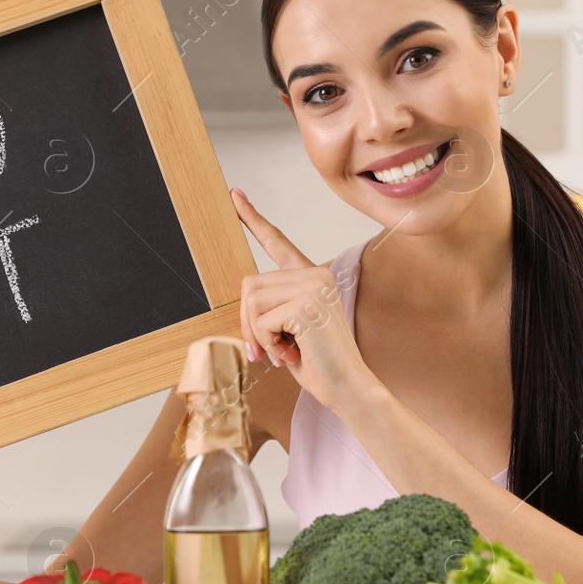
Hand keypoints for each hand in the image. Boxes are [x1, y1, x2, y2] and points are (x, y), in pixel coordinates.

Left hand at [230, 189, 377, 409]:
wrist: (348, 387)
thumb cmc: (318, 363)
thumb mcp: (289, 330)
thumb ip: (270, 309)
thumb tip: (243, 304)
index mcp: (311, 277)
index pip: (278, 242)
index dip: (253, 219)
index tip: (234, 195)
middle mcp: (314, 275)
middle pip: (250, 284)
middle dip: (248, 324)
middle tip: (264, 351)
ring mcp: (312, 287)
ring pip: (252, 301)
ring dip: (258, 335)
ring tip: (282, 352)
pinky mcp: (306, 305)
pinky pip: (262, 320)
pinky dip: (269, 343)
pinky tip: (292, 354)